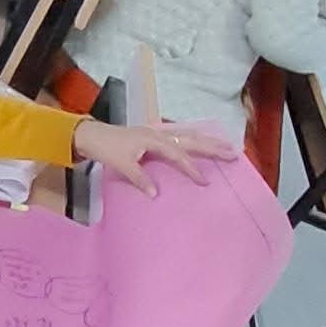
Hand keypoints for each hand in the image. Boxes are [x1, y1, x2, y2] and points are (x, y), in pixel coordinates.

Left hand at [72, 117, 236, 197]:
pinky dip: (194, 138)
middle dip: (213, 147)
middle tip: (233, 154)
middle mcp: (159, 133)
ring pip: (188, 135)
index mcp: (153, 140)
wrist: (92, 135)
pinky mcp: (155, 134)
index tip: (205, 181)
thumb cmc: (106, 149)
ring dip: (208, 140)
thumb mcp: (122, 165)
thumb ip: (140, 179)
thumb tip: (156, 194)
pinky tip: (203, 140)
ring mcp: (158, 132)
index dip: (191, 168)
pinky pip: (180, 135)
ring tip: (226, 146)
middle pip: (191, 139)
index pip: (178, 155)